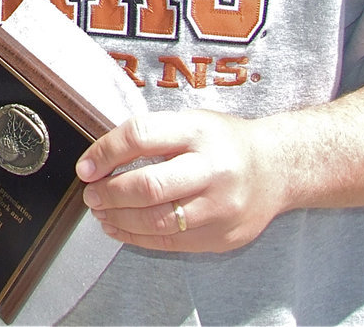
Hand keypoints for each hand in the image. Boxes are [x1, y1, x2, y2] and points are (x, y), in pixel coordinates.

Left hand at [75, 110, 284, 253]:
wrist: (278, 169)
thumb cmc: (224, 141)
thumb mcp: (191, 121)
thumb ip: (151, 135)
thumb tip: (100, 157)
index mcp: (198, 132)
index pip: (141, 136)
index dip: (105, 152)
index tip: (85, 167)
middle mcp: (212, 169)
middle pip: (149, 186)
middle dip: (110, 193)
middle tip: (91, 194)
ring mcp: (220, 207)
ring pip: (158, 221)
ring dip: (119, 219)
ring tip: (101, 212)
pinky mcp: (222, 236)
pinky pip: (171, 243)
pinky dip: (137, 238)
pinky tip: (119, 228)